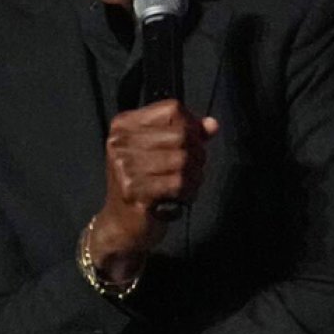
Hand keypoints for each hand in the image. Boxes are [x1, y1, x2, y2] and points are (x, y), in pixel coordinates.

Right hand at [93, 100, 218, 277]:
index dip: (192, 124)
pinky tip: (182, 196)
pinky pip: (178, 183)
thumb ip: (188, 134)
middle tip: (194, 168)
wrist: (120, 225)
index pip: (172, 108)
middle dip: (197, 153)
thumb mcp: (160, 152)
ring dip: (195, 175)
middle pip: (181, 134)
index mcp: (124, 124)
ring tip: (187, 184)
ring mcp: (124, 166)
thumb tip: (212, 124)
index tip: (193, 142)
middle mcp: (120, 141)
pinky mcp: (133, 190)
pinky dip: (188, 191)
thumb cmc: (144, 184)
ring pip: (183, 159)